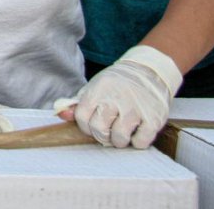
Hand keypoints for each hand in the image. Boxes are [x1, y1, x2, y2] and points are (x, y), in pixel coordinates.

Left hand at [56, 45, 181, 148]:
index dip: (85, 126)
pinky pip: (140, 142)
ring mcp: (136, 108)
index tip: (93, 124)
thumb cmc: (117, 84)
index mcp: (99, 89)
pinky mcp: (153, 118)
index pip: (82, 117)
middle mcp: (116, 98)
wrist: (149, 71)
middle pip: (99, 130)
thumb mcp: (95, 88)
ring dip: (119, 140)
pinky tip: (137, 131)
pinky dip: (137, 141)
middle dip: (102, 135)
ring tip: (122, 131)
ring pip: (119, 138)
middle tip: (108, 131)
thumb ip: (77, 103)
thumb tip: (59, 114)